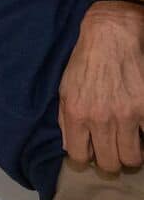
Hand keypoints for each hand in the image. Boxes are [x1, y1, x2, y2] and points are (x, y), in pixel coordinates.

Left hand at [58, 0, 143, 171]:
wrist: (110, 36)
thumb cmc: (84, 62)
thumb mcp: (64, 89)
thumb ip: (65, 119)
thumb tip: (69, 146)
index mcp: (76, 114)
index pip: (79, 156)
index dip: (85, 159)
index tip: (91, 154)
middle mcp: (100, 118)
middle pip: (110, 163)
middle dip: (110, 162)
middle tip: (113, 151)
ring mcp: (126, 115)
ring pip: (132, 157)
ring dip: (130, 154)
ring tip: (128, 144)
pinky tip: (139, 130)